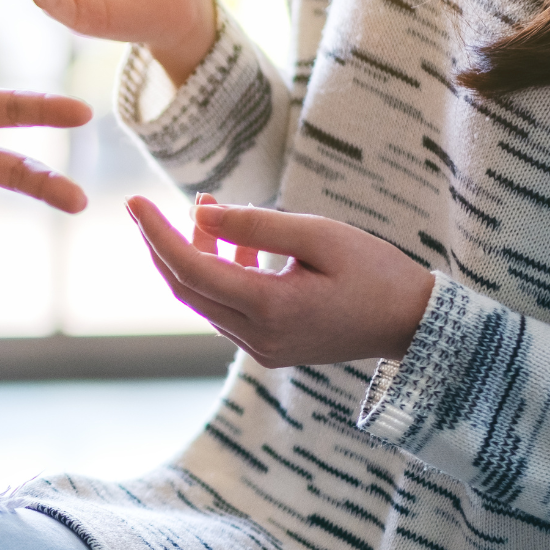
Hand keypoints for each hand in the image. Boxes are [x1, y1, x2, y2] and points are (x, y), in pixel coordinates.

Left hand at [126, 194, 434, 367]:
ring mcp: (261, 347)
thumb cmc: (376, 272)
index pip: (190, 269)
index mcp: (269, 309)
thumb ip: (257, 225)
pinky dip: (219, 273)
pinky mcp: (268, 347)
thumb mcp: (319, 235)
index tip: (133, 201)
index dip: (156, 233)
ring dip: (196, 254)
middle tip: (150, 206)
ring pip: (204, 298)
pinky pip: (225, 308)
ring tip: (208, 209)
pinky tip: (235, 244)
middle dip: (163, 244)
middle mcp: (257, 336)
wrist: (415, 324)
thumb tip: (200, 212)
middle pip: (186, 287)